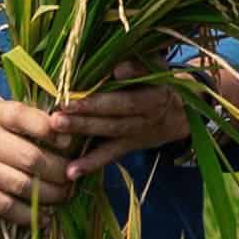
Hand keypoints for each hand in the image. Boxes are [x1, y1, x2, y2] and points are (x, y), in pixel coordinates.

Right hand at [0, 96, 111, 218]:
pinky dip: (30, 215)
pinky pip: (6, 207)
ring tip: (65, 195)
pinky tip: (45, 216)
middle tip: (74, 177)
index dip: (52, 130)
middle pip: (31, 158)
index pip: (25, 117)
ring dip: (50, 194)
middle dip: (60, 171)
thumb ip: (30, 119)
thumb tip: (73, 131)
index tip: (71, 143)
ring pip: (22, 185)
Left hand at [58, 77, 197, 156]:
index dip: (110, 93)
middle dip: (88, 110)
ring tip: (56, 126)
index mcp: (154, 96)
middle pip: (116, 113)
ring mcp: (136, 133)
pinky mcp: (128, 146)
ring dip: (82, 129)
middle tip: (61, 107)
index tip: (81, 87)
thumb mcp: (160, 70)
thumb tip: (118, 68)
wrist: (182, 116)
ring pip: (109, 131)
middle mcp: (146, 116)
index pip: (130, 96)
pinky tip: (71, 172)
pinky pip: (109, 155)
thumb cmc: (162, 84)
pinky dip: (90, 164)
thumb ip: (140, 67)